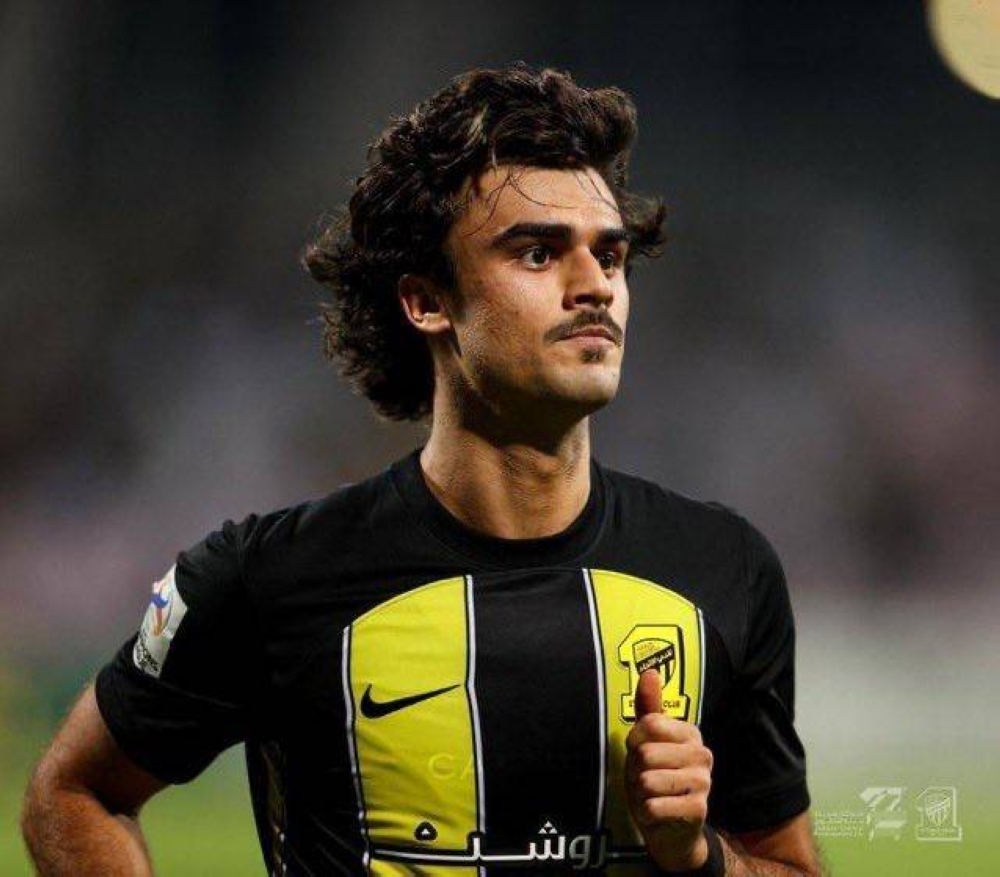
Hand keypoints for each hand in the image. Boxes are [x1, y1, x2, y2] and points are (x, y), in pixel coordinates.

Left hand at [624, 668, 713, 871]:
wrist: (673, 830)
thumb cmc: (656, 778)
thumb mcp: (648, 741)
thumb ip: (648, 706)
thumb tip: (650, 670)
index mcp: (690, 733)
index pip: (648, 724)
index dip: (634, 742)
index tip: (641, 753)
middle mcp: (702, 754)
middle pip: (645, 754)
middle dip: (635, 771)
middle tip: (645, 780)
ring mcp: (703, 783)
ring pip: (648, 781)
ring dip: (640, 794)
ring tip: (651, 796)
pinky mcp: (698, 810)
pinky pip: (654, 806)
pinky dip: (646, 813)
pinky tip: (656, 814)